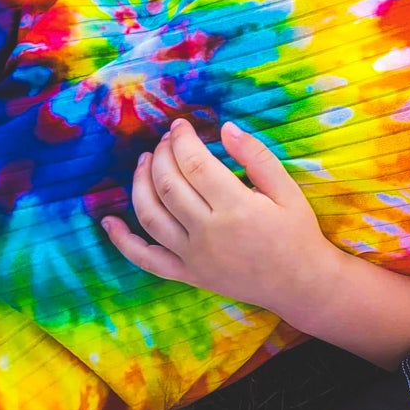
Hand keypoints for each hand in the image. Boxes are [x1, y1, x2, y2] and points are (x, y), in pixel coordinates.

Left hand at [103, 119, 336, 316]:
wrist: (300, 284)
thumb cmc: (297, 234)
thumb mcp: (288, 190)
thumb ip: (257, 157)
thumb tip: (226, 127)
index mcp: (236, 207)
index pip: (194, 163)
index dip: (182, 139)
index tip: (180, 125)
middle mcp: (209, 232)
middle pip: (168, 184)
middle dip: (161, 154)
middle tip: (165, 141)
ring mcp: (194, 256)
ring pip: (150, 214)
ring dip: (139, 183)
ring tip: (143, 162)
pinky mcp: (188, 275)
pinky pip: (146, 260)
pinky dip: (123, 242)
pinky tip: (108, 222)